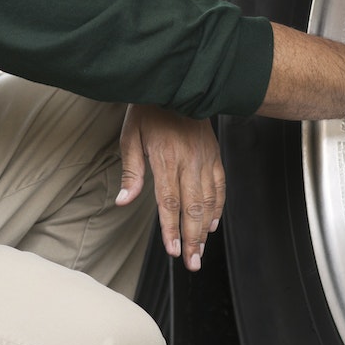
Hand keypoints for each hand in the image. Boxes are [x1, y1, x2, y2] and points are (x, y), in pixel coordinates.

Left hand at [116, 104, 225, 271]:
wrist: (177, 82)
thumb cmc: (148, 109)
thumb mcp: (131, 135)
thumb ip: (132, 171)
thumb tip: (123, 201)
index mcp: (165, 157)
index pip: (169, 201)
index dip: (171, 228)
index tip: (173, 250)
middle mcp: (188, 161)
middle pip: (193, 207)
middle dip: (192, 238)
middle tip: (191, 263)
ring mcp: (204, 158)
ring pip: (209, 200)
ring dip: (205, 229)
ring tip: (201, 251)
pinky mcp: (214, 154)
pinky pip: (220, 186)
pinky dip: (218, 207)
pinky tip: (213, 224)